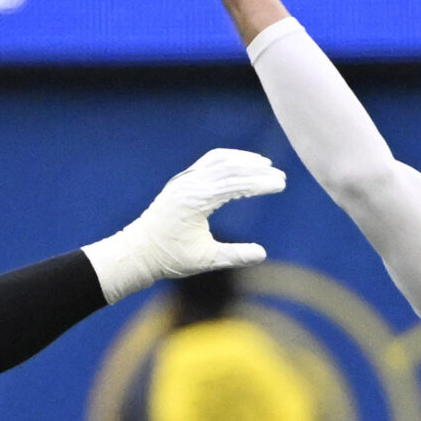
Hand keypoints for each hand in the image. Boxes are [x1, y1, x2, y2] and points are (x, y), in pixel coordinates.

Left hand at [84, 149, 285, 300]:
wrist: (139, 251)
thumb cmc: (170, 258)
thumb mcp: (204, 261)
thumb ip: (234, 256)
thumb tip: (262, 254)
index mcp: (194, 202)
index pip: (234, 184)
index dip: (259, 184)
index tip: (280, 185)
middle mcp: (189, 185)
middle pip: (229, 168)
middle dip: (257, 171)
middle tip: (281, 177)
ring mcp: (185, 180)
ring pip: (219, 160)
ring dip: (244, 160)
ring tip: (267, 165)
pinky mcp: (184, 180)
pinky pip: (209, 162)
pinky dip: (229, 160)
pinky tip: (244, 165)